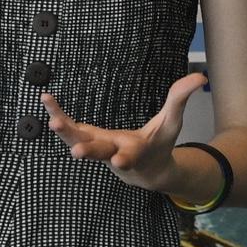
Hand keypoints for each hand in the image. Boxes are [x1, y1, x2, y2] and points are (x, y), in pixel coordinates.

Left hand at [41, 72, 208, 193]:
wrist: (145, 171)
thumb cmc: (160, 145)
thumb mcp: (173, 123)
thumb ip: (180, 99)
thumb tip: (200, 75)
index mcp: (135, 151)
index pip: (131, 156)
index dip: (125, 158)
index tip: (120, 161)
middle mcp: (112, 153)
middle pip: (98, 153)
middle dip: (88, 151)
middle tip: (76, 151)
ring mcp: (96, 148)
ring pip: (76, 141)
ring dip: (63, 131)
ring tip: (52, 119)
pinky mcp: (85, 140)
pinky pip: (68, 129)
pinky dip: (58, 116)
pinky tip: (47, 101)